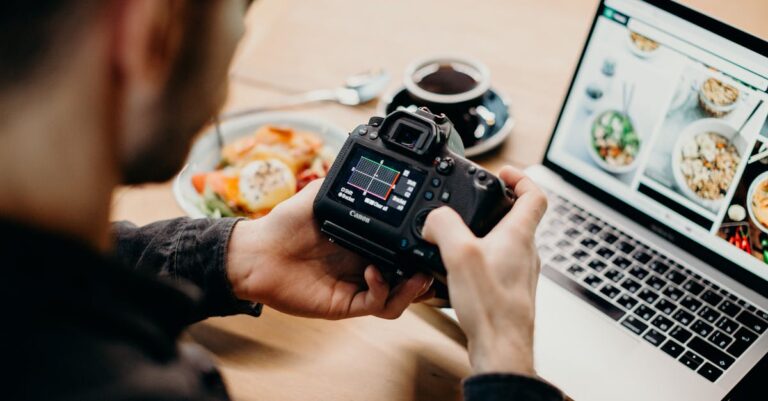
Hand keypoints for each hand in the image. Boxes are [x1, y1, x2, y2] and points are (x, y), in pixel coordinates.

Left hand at [226, 180, 433, 319]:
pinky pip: (376, 304)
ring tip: (417, 275)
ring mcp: (357, 285)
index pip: (401, 246)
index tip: (432, 234)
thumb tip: (366, 163)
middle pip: (408, 275)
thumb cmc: (283, 225)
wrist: (256, 253)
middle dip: (426, 272)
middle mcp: (365, 264)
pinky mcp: (346, 303)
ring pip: (399, 297)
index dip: (419, 245)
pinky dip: (383, 291)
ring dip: (413, 289)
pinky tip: (375, 273)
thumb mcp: (319, 194)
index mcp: (364, 240)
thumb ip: (345, 181)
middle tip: (435, 259)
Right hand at [422, 166, 546, 376]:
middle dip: (494, 205)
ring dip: (485, 232)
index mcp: (519, 236)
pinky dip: (481, 258)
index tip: (502, 172)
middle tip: (473, 202)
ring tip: (460, 236)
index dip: (520, 177)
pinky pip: (498, 265)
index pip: (534, 195)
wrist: (501, 349)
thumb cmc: (492, 308)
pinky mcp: (509, 291)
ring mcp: (519, 273)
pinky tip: (459, 271)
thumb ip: (444, 226)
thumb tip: (433, 218)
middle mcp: (525, 252)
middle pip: (519, 217)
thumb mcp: (460, 256)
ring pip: (507, 242)